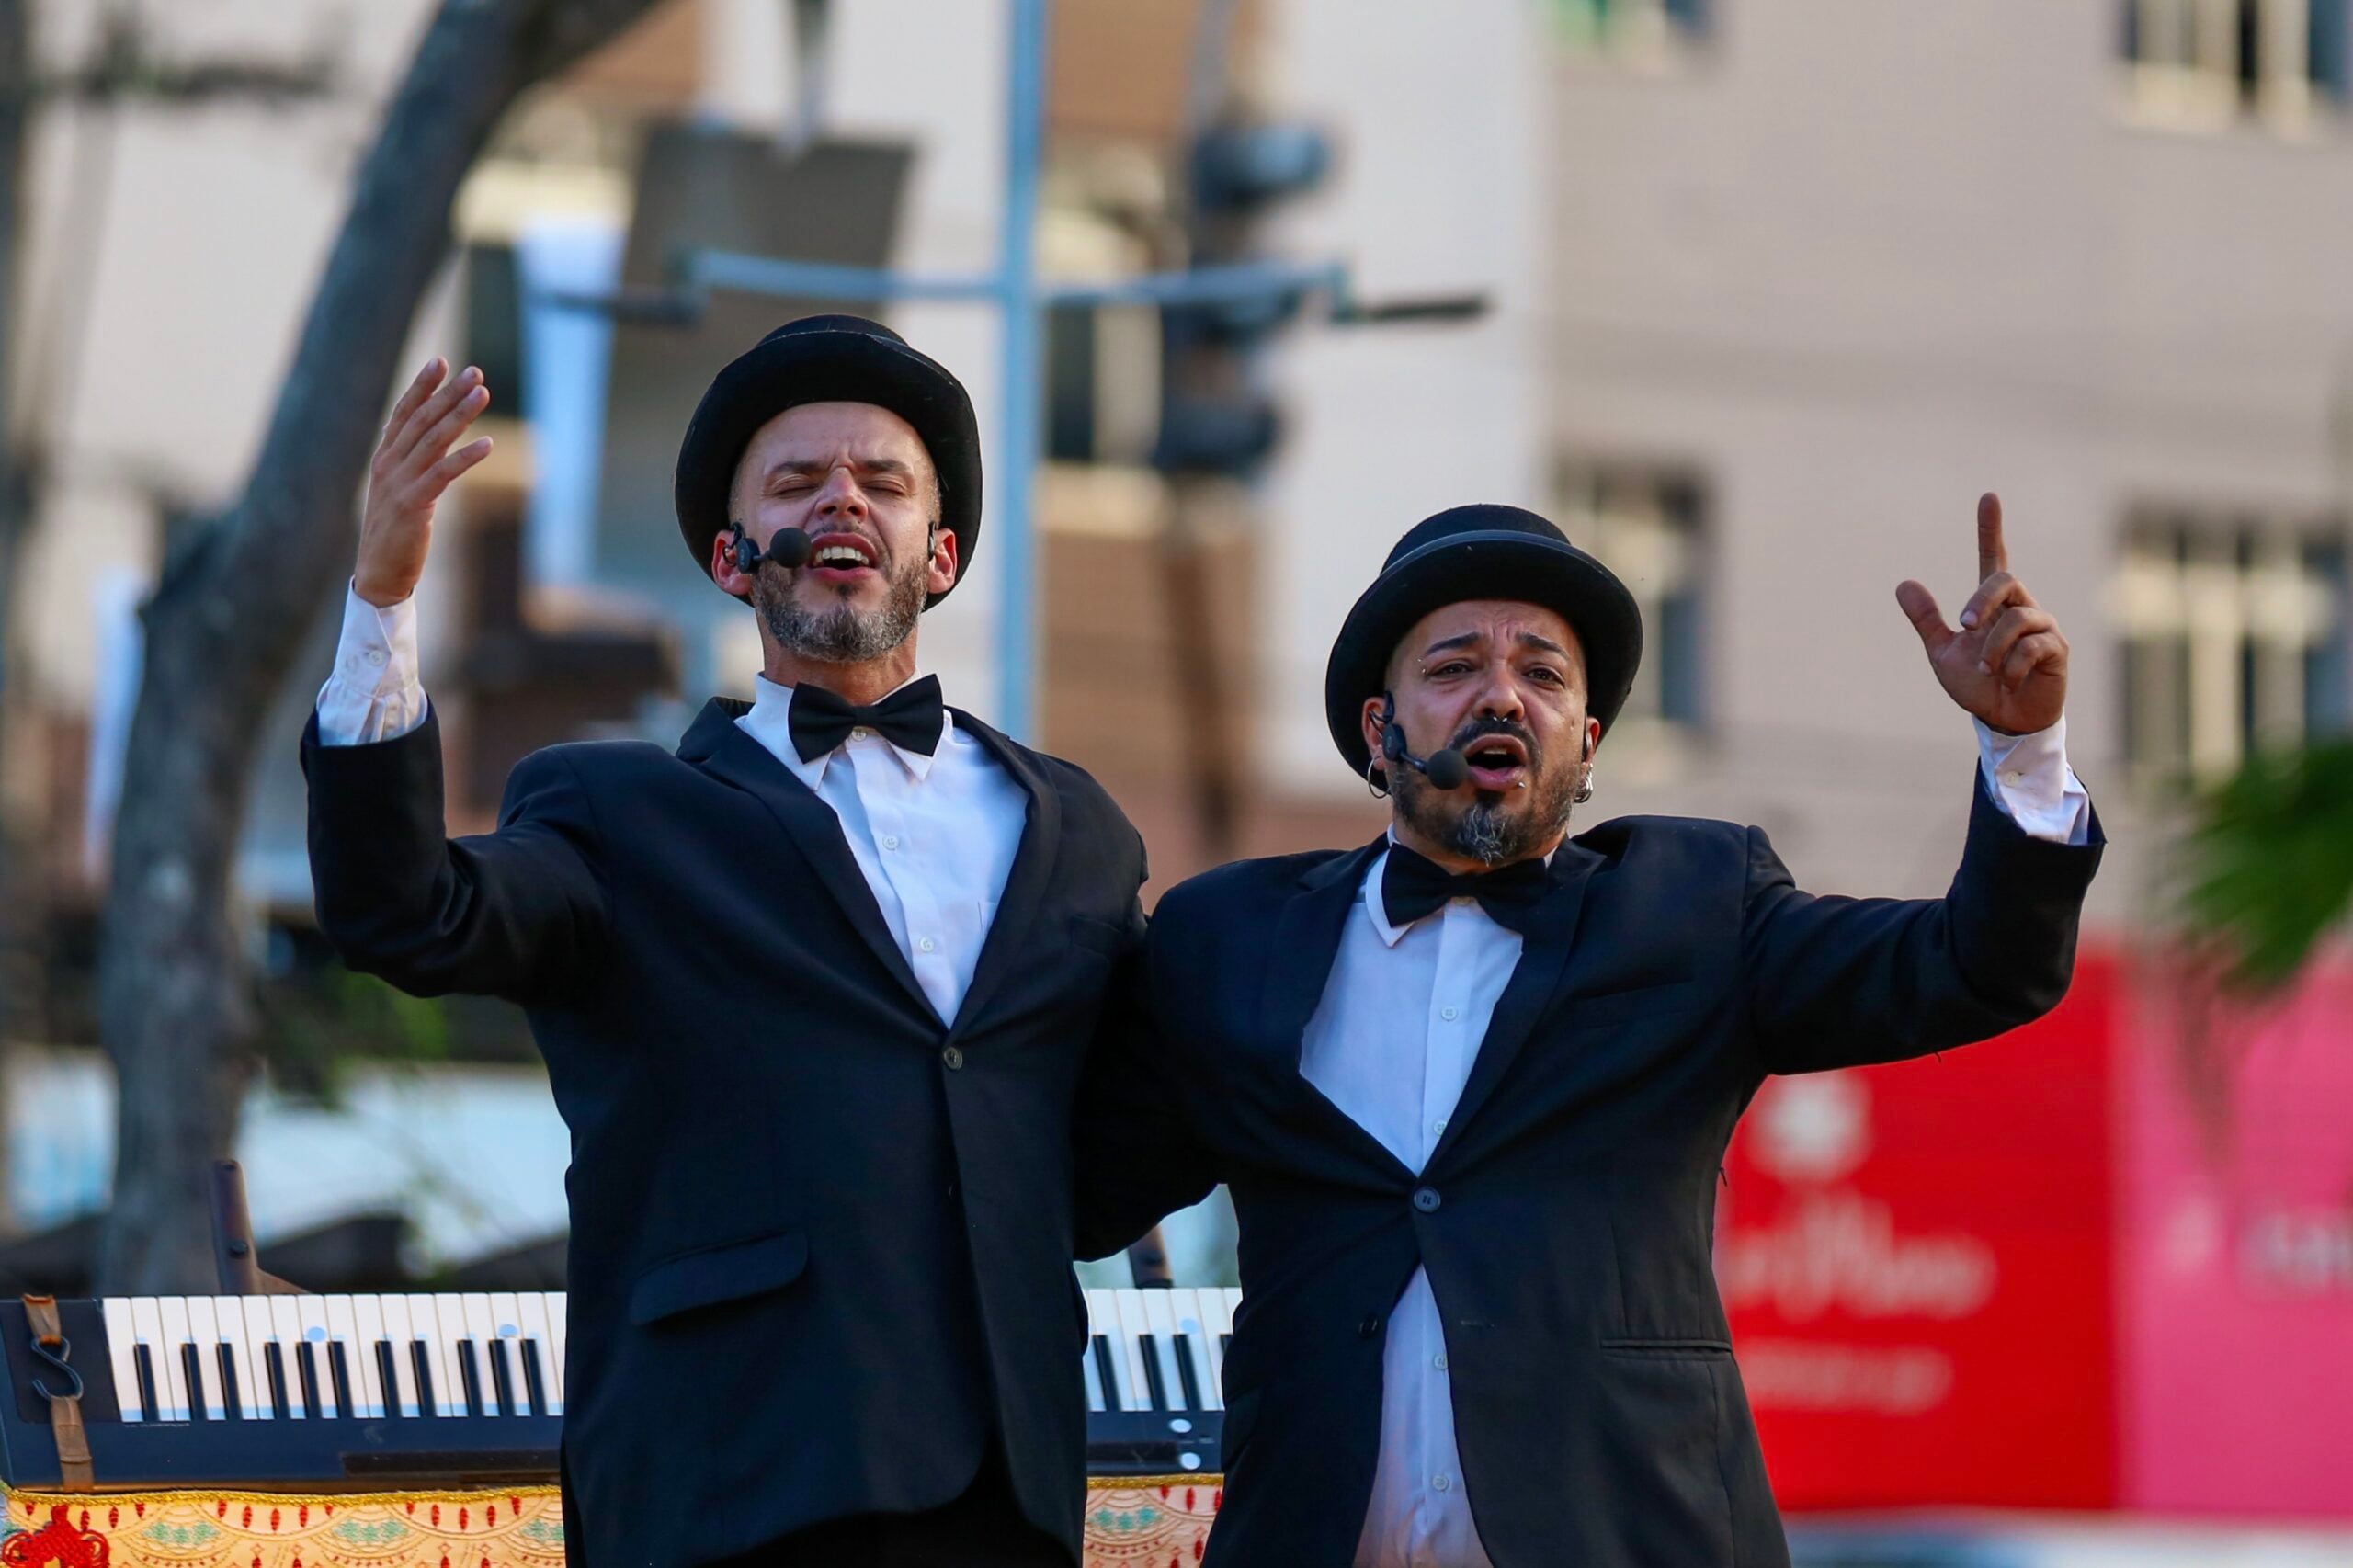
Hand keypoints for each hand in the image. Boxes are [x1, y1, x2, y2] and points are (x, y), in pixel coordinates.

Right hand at [354, 358, 493, 607]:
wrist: (379, 574)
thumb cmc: (394, 533)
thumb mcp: (399, 490)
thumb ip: (414, 464)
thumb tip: (436, 440)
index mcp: (384, 458)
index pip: (403, 413)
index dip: (422, 387)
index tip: (440, 362)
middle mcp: (388, 465)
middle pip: (422, 420)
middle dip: (448, 393)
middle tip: (474, 372)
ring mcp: (399, 483)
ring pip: (433, 440)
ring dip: (460, 414)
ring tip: (483, 393)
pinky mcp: (413, 505)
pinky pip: (442, 474)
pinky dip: (466, 457)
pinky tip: (488, 443)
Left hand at [1895, 492, 2067, 734]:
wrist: (2003, 721)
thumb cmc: (1979, 685)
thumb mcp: (1944, 652)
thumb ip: (1928, 620)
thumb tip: (1903, 583)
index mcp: (1993, 606)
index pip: (1994, 558)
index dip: (1990, 529)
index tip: (1988, 497)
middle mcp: (2021, 607)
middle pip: (2005, 580)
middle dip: (1980, 601)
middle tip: (1964, 626)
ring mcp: (2042, 627)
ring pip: (2016, 618)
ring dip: (1992, 647)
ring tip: (1987, 670)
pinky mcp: (2057, 650)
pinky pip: (2031, 647)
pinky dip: (2010, 666)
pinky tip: (2007, 680)